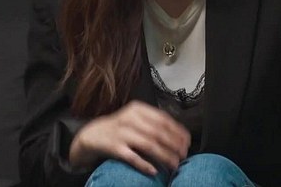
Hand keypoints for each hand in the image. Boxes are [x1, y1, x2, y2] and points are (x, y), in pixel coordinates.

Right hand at [69, 100, 190, 174]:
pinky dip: (144, 164)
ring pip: (148, 145)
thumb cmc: (121, 127)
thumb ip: (154, 123)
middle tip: (183, 155)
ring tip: (174, 164)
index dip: (177, 131)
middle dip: (174, 145)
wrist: (92, 134)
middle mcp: (129, 119)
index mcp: (138, 109)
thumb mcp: (136, 118)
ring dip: (164, 156)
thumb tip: (179, 136)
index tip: (187, 142)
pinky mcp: (113, 147)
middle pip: (158, 133)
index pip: (163, 119)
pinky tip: (154, 170)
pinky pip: (132, 157)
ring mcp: (121, 133)